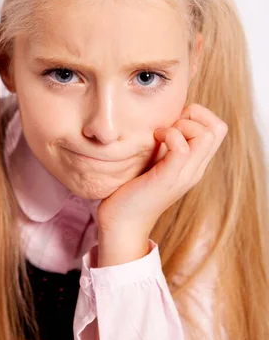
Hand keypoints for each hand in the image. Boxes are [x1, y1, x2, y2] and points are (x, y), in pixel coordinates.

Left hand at [97, 103, 227, 249]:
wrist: (122, 224)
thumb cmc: (132, 189)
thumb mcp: (155, 162)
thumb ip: (165, 145)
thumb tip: (162, 118)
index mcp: (195, 164)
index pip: (217, 128)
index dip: (198, 115)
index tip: (172, 121)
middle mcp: (195, 169)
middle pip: (218, 128)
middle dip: (194, 115)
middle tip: (169, 125)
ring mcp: (184, 174)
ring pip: (207, 135)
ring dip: (182, 125)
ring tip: (160, 134)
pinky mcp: (167, 179)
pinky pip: (182, 148)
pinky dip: (170, 135)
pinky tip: (155, 139)